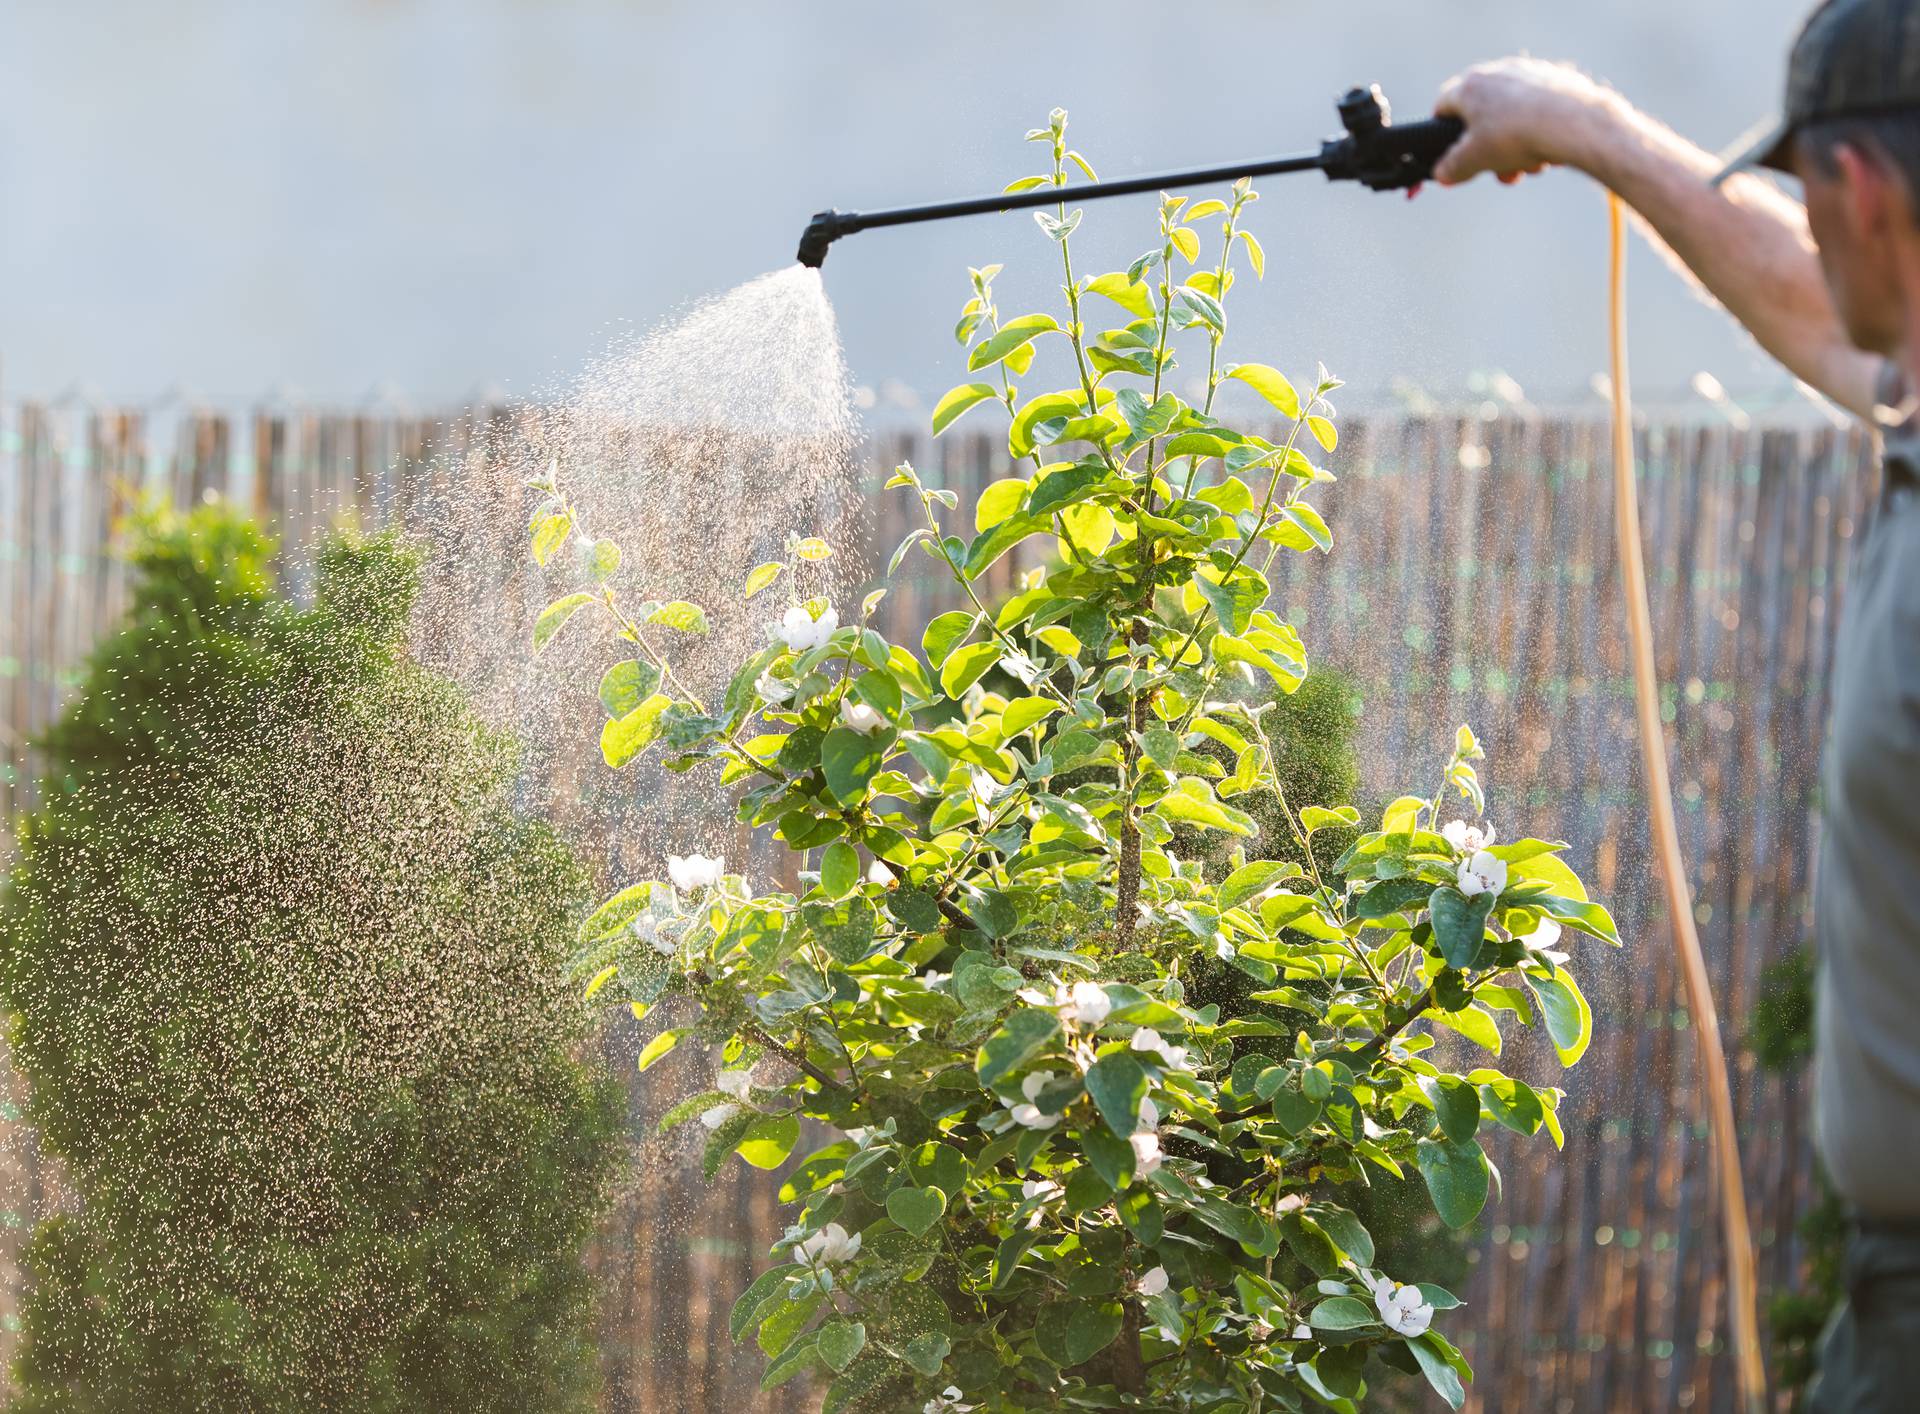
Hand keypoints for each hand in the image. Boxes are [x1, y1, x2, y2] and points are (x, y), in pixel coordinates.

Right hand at [1431, 57, 1619, 186]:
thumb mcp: (1474, 161)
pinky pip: (1539, 108)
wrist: (1573, 122)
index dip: (1442, 132)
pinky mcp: (1558, 78)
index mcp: (1470, 86)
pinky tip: (1550, 149)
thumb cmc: (1516, 136)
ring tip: (1529, 166)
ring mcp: (1530, 72)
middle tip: (1499, 171)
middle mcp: (1498, 70)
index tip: (1451, 153)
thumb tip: (1442, 174)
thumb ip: (1452, 168)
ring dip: (1515, 144)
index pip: (1443, 105)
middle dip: (1488, 149)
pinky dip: (1539, 129)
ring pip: (1512, 114)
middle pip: (1482, 115)